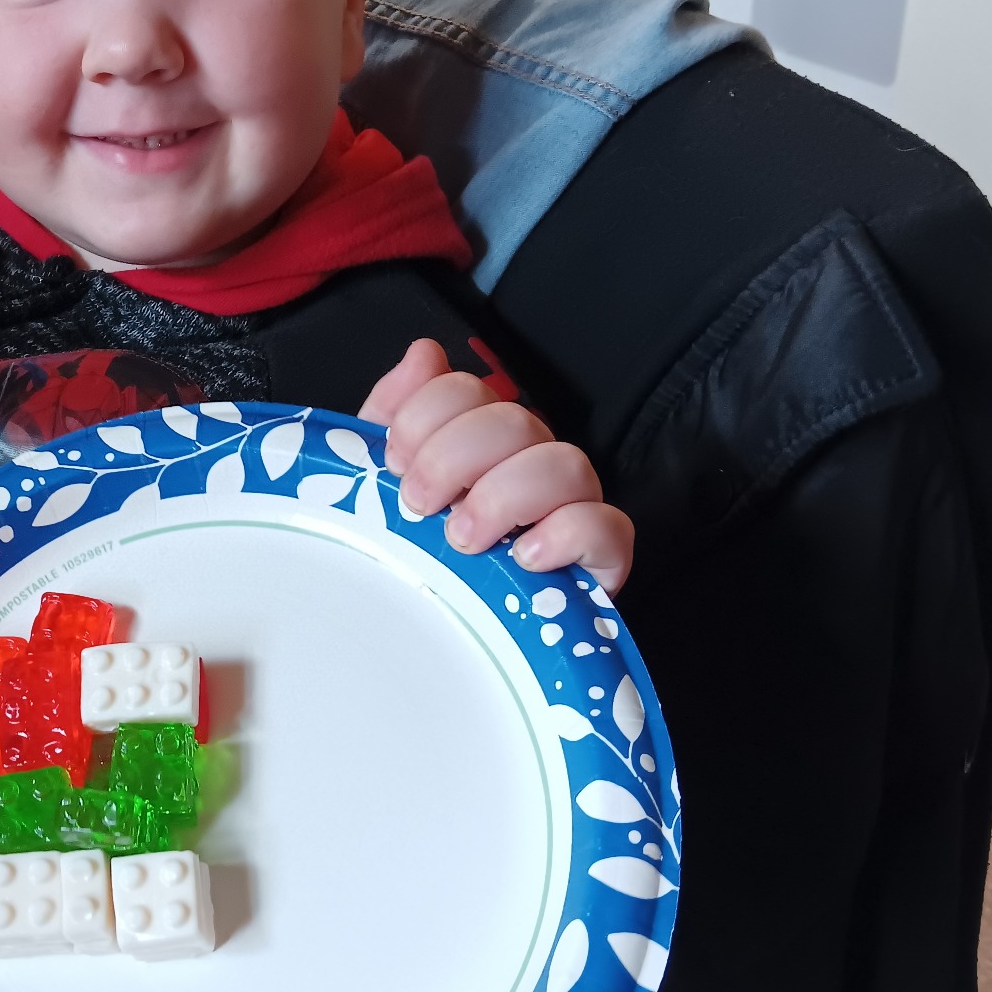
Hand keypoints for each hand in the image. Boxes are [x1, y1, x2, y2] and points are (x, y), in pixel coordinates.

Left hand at [360, 340, 633, 593]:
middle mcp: (526, 462)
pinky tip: (523, 559)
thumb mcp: (384, 484)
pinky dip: (565, 535)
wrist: (452, 637)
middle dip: (454, 457)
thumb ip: (394, 414)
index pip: (467, 389)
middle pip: (514, 419)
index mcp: (475, 439)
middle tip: (419, 505)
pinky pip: (607, 525)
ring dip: (504, 496)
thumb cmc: (420, 555)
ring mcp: (567, 507)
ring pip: (565, 463)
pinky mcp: (598, 557)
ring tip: (463, 539)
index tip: (393, 459)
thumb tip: (423, 354)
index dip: (426, 414)